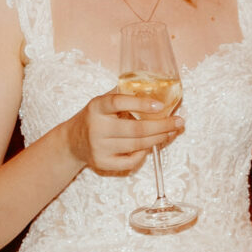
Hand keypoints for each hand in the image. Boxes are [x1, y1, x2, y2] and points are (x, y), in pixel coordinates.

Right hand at [69, 87, 184, 175]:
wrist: (72, 142)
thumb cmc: (95, 118)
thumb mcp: (102, 102)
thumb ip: (123, 95)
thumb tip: (155, 88)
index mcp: (97, 107)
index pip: (118, 102)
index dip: (140, 104)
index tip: (160, 105)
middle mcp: (96, 127)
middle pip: (135, 129)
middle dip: (162, 126)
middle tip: (179, 122)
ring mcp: (99, 147)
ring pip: (137, 145)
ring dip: (158, 139)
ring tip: (170, 132)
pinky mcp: (102, 163)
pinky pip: (130, 162)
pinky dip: (143, 154)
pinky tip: (149, 146)